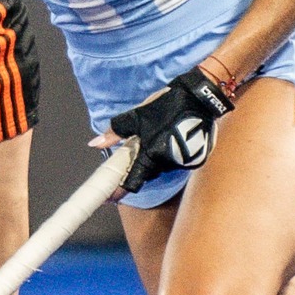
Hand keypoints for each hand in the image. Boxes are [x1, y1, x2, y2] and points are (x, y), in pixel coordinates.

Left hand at [90, 66, 233, 193]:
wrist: (199, 98)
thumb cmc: (165, 106)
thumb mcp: (137, 115)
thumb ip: (116, 132)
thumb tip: (94, 144)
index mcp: (151, 154)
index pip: (131, 182)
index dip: (118, 190)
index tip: (108, 197)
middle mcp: (167, 164)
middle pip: (147, 173)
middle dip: (139, 166)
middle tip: (136, 149)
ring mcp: (183, 163)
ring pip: (161, 167)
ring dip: (154, 159)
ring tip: (155, 140)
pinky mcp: (196, 160)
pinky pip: (175, 162)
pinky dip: (168, 155)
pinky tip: (169, 140)